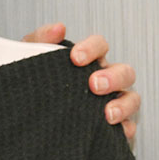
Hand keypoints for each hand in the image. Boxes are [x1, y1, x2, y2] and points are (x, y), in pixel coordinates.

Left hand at [22, 23, 138, 142]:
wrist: (26, 116)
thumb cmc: (35, 84)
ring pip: (132, 99)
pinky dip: (125, 128)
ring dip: (123, 104)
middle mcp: (105, 79)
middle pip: (124, 72)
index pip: (100, 46)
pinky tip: (114, 130)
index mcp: (88, 61)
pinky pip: (128, 127)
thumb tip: (58, 28)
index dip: (92, 48)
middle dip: (113, 77)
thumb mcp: (30, 60)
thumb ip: (40, 41)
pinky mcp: (112, 128)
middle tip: (94, 85)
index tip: (76, 57)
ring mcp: (112, 103)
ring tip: (107, 113)